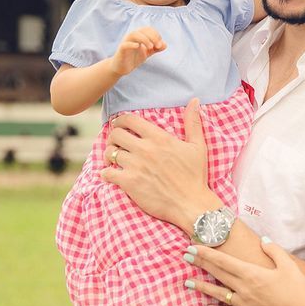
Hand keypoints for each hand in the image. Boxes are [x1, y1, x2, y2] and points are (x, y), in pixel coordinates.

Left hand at [100, 98, 216, 227]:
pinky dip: (106, 173)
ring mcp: (136, 166)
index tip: (119, 125)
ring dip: (109, 155)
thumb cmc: (196, 176)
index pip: (130, 120)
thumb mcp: (198, 146)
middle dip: (113, 137)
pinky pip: (107, 173)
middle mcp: (145, 149)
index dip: (121, 120)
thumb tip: (195, 100)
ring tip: (113, 159)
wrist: (191, 204)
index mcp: (159, 138)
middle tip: (115, 143)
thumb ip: (193, 122)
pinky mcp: (129, 183)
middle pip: (116, 134)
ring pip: (110, 153)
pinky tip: (110, 175)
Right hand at [108, 26, 165, 75]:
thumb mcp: (147, 53)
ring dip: (144, 39)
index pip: (148, 29)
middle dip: (153, 37)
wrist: (121, 68)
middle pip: (143, 30)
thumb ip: (156, 49)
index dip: (156, 35)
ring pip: (134, 34)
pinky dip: (132, 44)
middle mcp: (132, 36)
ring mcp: (126, 42)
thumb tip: (165, 44)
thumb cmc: (134, 58)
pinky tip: (138, 47)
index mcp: (139, 35)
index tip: (160, 45)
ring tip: (150, 47)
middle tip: (158, 46)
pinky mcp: (121, 50)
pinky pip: (125, 44)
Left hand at [187, 238, 304, 305]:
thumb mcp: (288, 265)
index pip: (223, 261)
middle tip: (185, 257)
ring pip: (218, 295)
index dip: (206, 253)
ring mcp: (245, 305)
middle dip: (200, 264)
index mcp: (252, 274)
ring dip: (202, 287)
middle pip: (217, 274)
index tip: (192, 247)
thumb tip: (263, 240)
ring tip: (188, 282)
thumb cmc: (299, 290)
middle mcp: (244, 289)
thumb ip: (274, 250)